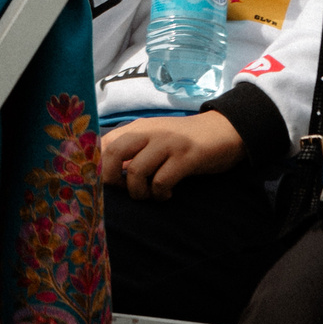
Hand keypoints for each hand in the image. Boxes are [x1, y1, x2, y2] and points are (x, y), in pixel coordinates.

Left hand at [99, 110, 242, 199]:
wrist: (224, 130)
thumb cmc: (184, 141)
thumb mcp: (154, 139)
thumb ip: (133, 151)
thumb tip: (107, 174)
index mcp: (137, 127)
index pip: (104, 142)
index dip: (98, 164)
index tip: (105, 181)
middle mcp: (149, 132)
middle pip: (113, 153)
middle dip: (111, 179)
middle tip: (124, 190)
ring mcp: (168, 143)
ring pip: (136, 171)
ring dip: (138, 192)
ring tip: (149, 195)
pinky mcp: (187, 157)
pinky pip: (161, 181)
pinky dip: (159, 194)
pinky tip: (166, 194)